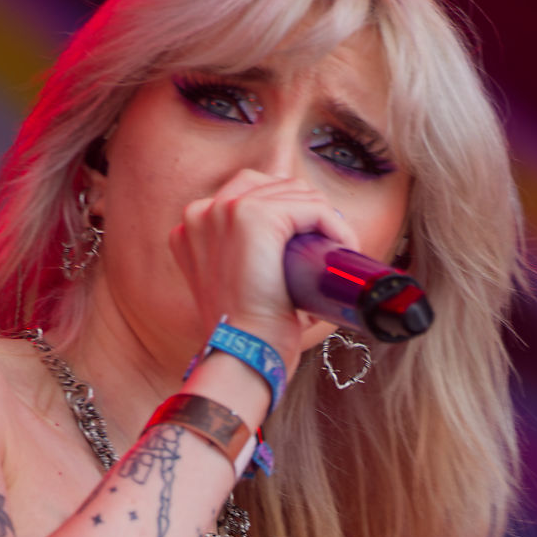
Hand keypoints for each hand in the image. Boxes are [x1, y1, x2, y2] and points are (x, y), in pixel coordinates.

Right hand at [169, 170, 361, 381]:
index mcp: (193, 226)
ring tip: (335, 254)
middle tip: (326, 247)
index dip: (286, 211)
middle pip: (273, 185)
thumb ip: (245, 262)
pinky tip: (343, 249)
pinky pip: (313, 207)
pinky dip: (337, 227)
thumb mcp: (236, 287)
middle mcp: (202, 211)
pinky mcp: (254, 216)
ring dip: (325, 221)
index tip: (308, 241)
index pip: (249, 191)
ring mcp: (226, 210)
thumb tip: (293, 256)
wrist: (243, 351)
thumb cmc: (247, 331)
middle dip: (307, 211)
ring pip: (297, 194)